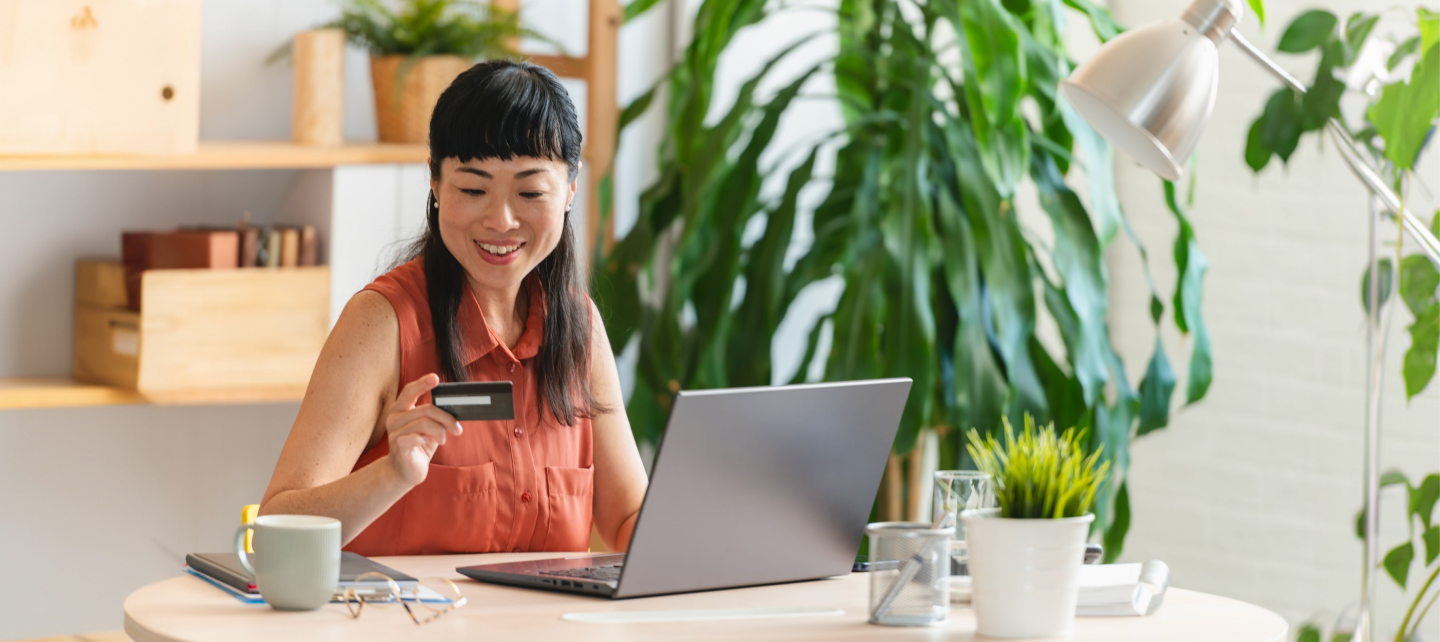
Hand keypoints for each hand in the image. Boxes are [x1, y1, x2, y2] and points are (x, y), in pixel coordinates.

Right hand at [383, 373, 462, 487]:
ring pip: (424, 423)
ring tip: (443, 440)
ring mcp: (394, 433)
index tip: (435, 378)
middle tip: (457, 428)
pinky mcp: (398, 447)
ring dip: (440, 432)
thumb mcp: (430, 428)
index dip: (422, 383)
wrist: (405, 472)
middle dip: (446, 418)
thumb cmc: (419, 446)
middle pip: (426, 409)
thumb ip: (436, 416)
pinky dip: (427, 439)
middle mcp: (394, 418)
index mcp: (400, 409)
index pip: (409, 391)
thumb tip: (454, 407)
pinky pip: (416, 437)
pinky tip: (427, 443)